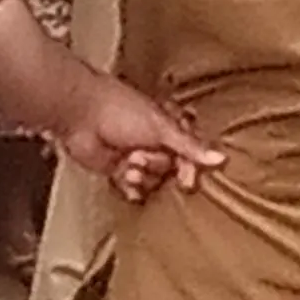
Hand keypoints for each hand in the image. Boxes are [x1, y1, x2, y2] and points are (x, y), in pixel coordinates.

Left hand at [58, 78, 223, 199]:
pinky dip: (129, 187)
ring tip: (128, 164)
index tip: (186, 178)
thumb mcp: (160, 126)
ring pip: (153, 182)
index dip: (189, 167)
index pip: (191, 154)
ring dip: (142, 176)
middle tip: (141, 156)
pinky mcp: (117, 171)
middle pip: (171, 171)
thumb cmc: (120, 109)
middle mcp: (155, 143)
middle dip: (157, 167)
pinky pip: (133, 189)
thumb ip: (189, 146)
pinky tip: (122, 176)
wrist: (80, 114)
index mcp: (168, 126)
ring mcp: (136, 157)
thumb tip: (220, 158)